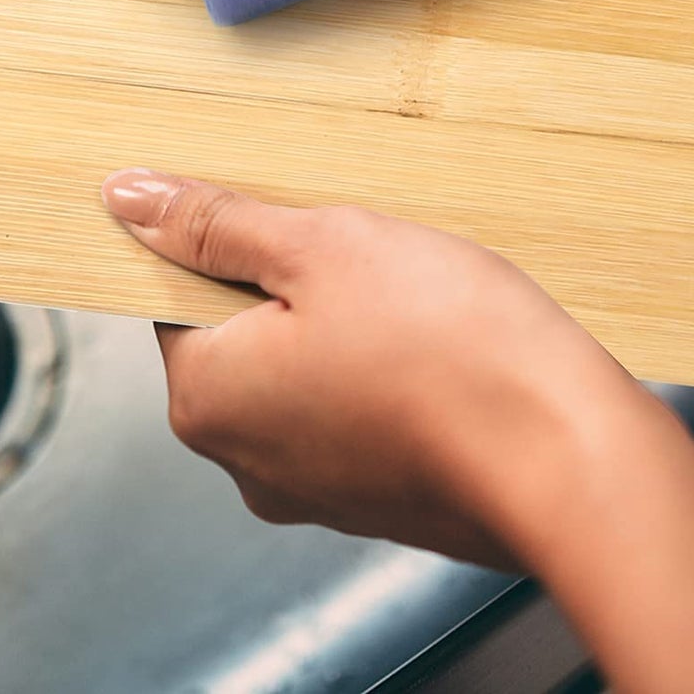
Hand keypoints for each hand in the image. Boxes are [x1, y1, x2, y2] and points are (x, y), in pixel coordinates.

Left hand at [102, 170, 693, 693]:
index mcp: (207, 398)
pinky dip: (379, 367)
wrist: (568, 455)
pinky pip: (352, 407)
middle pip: (239, 334)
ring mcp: (313, 488)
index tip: (285, 215)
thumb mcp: (319, 246)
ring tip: (410, 292)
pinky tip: (434, 340)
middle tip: (359, 247)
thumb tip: (125, 198)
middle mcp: (244, 459)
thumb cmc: (448, 348)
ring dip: (341, 320)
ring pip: (302, 368)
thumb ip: (215, 224)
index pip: (174, 297)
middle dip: (292, 279)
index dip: (229, 240)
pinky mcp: (375, 495)